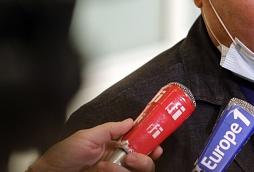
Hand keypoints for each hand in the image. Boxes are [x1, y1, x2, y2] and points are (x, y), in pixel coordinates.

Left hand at [28, 119, 162, 171]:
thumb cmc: (63, 156)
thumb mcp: (87, 136)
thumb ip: (110, 129)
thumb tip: (131, 121)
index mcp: (115, 146)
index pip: (140, 144)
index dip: (151, 144)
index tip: (156, 145)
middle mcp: (118, 161)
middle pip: (145, 162)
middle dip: (145, 160)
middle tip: (133, 158)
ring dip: (125, 170)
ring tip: (106, 167)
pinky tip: (103, 171)